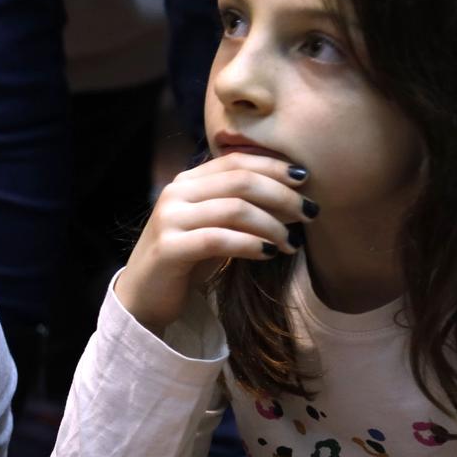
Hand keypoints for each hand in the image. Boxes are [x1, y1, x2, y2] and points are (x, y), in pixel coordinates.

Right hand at [114, 152, 311, 333]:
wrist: (145, 296)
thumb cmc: (188, 260)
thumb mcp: (216, 226)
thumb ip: (241, 205)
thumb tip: (294, 195)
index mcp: (186, 182)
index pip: (236, 160)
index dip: (274, 166)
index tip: (306, 180)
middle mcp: (175, 194)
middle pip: (240, 181)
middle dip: (283, 196)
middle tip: (310, 214)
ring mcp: (169, 220)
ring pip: (234, 209)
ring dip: (273, 225)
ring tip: (292, 243)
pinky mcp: (168, 248)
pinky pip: (219, 239)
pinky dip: (251, 245)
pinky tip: (269, 254)